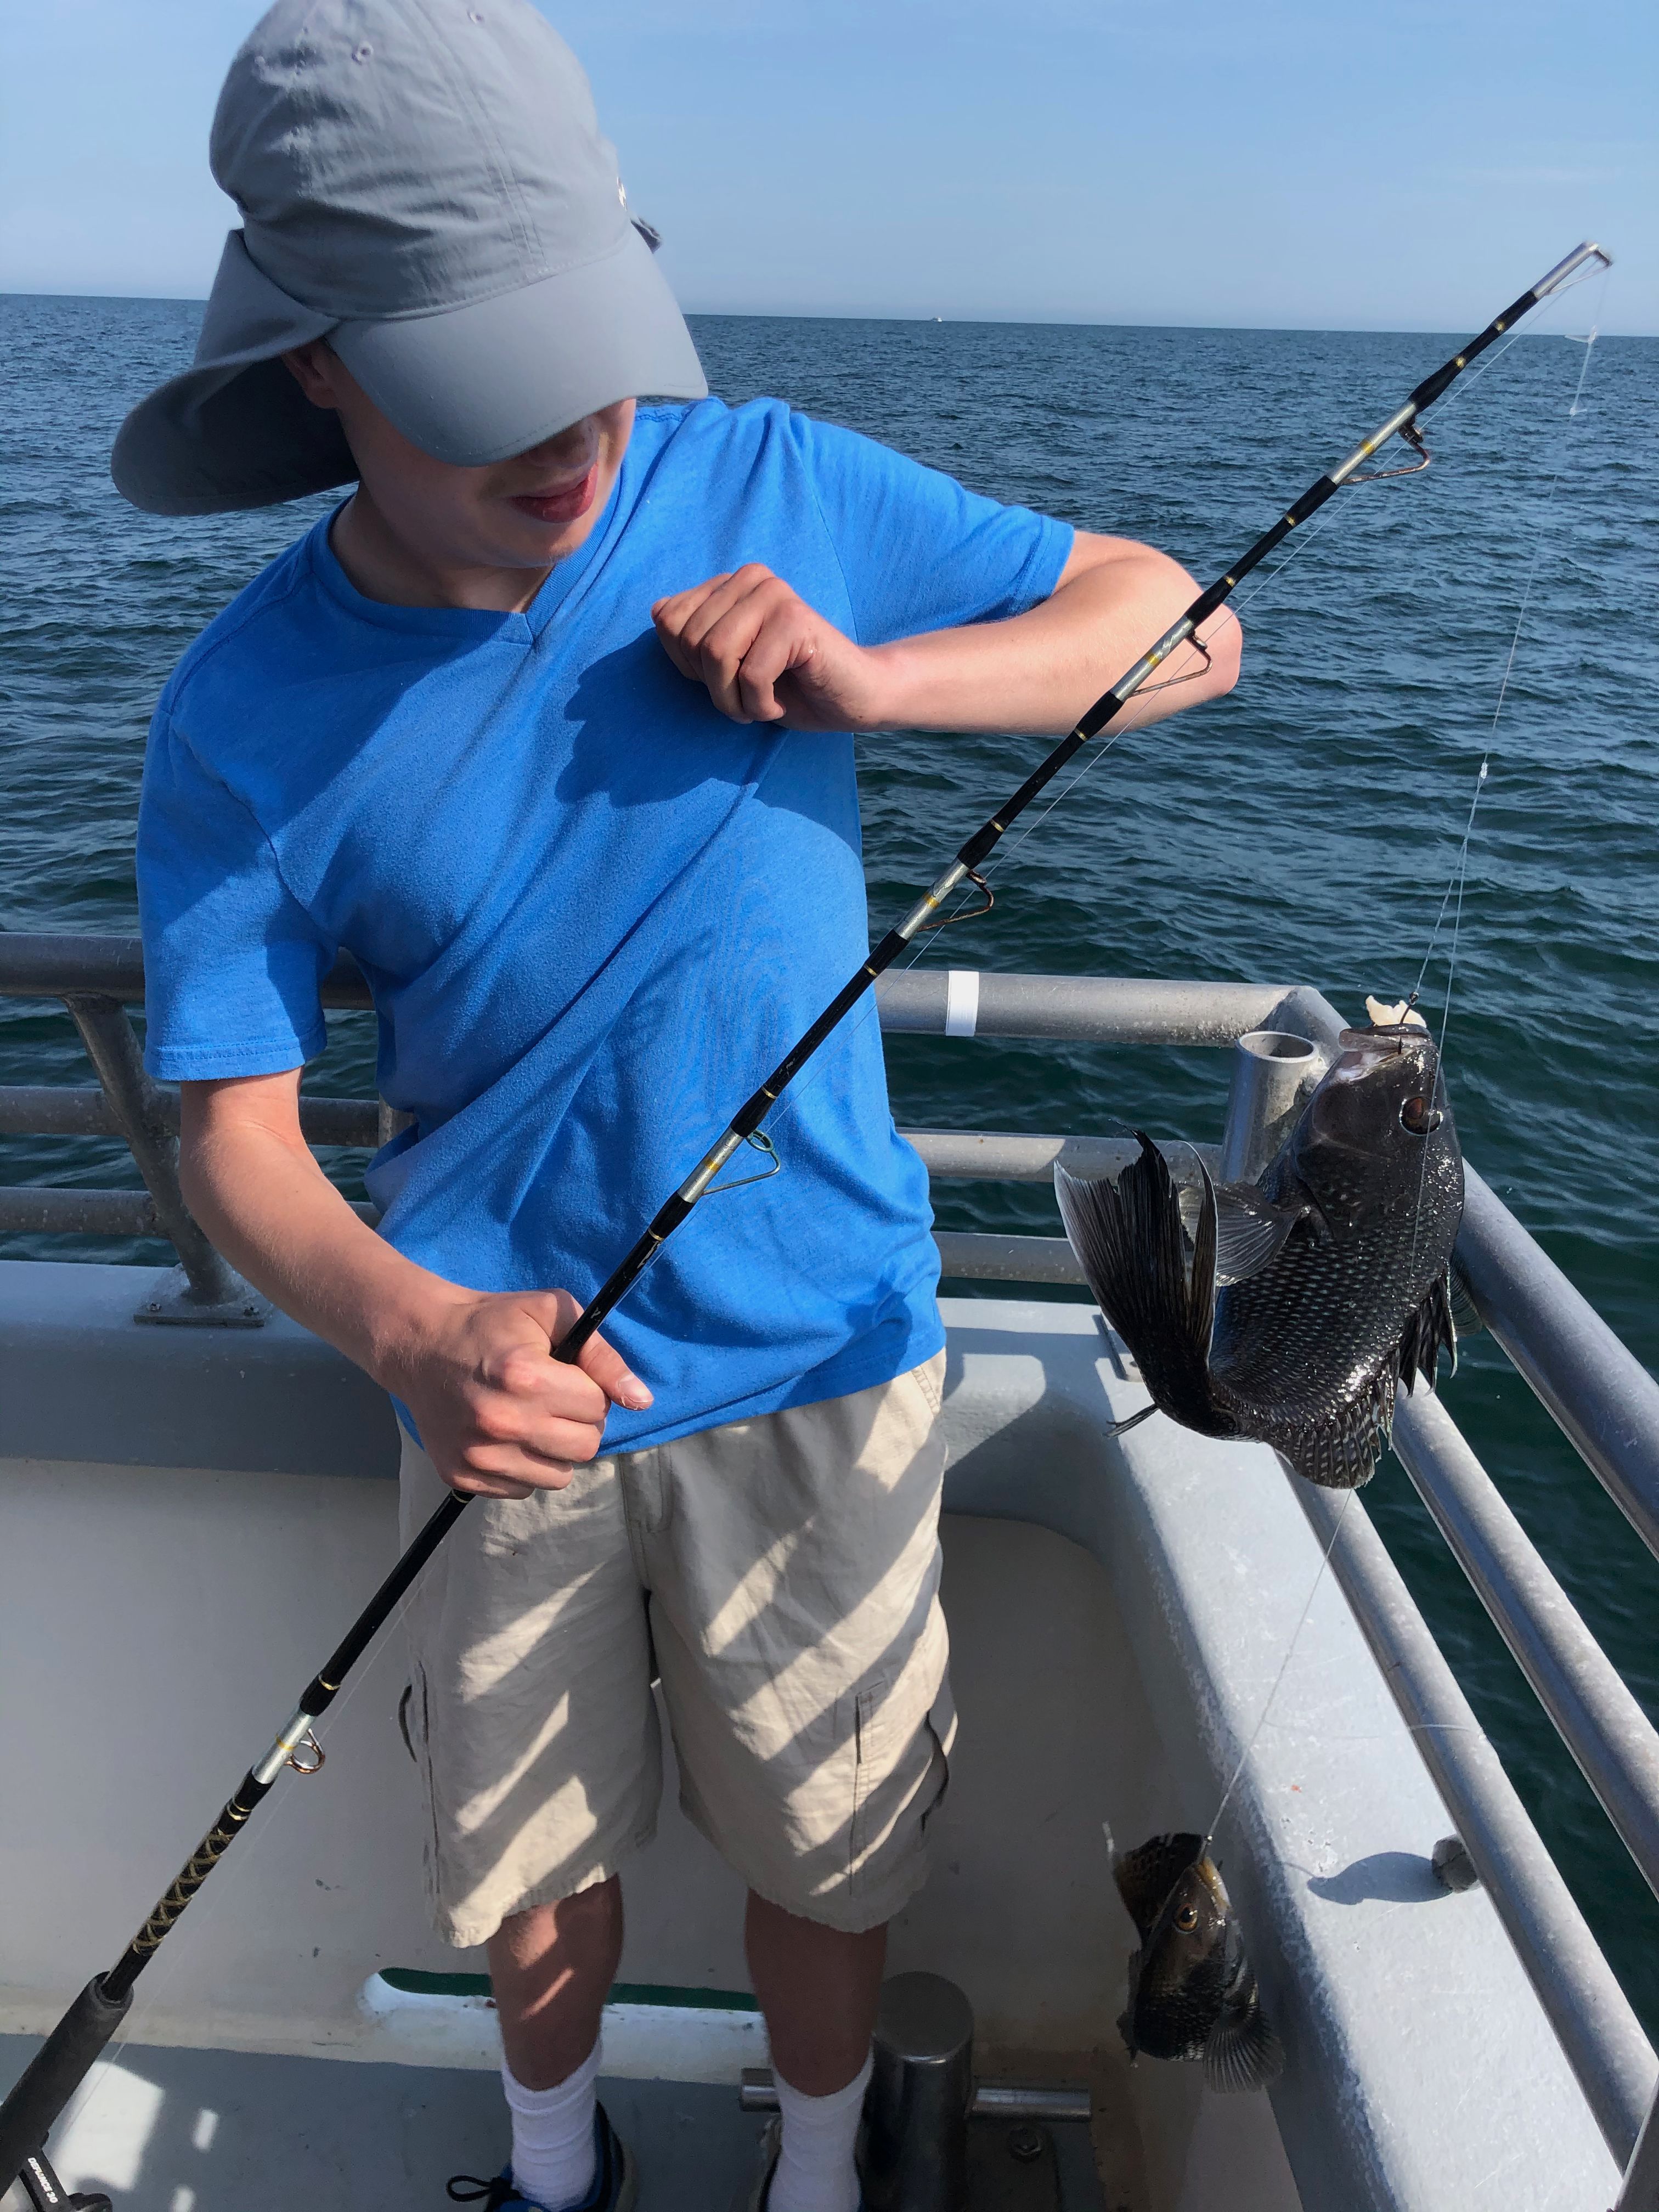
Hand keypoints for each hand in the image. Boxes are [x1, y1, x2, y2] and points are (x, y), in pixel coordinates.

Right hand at [383, 1288, 651, 1499]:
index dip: (589, 1389)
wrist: (421, 1343)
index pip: (597, 1406)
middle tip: (555, 1400)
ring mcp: (477, 1454)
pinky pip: (521, 1490)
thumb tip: (641, 1400)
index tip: (567, 1377)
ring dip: (555, 1450)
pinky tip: (507, 1437)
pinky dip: (523, 1468)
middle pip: (584, 1447)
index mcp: (526, 1376)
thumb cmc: (492, 1323)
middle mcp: (501, 1422)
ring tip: (532, 1420)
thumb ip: (602, 1355)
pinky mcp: (460, 1476)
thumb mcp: (552, 1313)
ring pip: (557, 1476)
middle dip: (580, 1423)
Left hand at [652, 565, 889, 729]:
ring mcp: (775, 594)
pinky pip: (751, 674)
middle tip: (747, 698)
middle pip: (691, 640)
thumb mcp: (725, 666)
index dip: (689, 666)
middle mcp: (751, 577)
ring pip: (716, 655)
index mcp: (729, 582)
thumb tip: (658, 612)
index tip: (727, 679)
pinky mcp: (796, 619)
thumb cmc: (786, 687)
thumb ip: (691, 639)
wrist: (850, 699)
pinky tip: (780, 703)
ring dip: (734, 700)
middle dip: (713, 687)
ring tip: (760, 704)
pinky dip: (759, 705)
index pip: (668, 621)